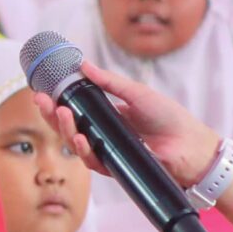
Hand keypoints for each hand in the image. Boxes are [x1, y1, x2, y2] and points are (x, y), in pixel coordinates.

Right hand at [36, 56, 222, 188]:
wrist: (189, 145)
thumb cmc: (169, 118)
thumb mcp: (137, 93)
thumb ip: (110, 82)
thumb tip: (83, 64)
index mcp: (107, 113)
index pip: (75, 107)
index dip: (57, 101)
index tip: (43, 91)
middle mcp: (103, 132)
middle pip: (69, 125)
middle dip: (52, 114)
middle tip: (42, 101)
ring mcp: (107, 150)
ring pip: (75, 143)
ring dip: (65, 129)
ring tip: (62, 113)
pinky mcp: (114, 167)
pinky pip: (91, 161)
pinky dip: (83, 149)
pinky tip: (81, 138)